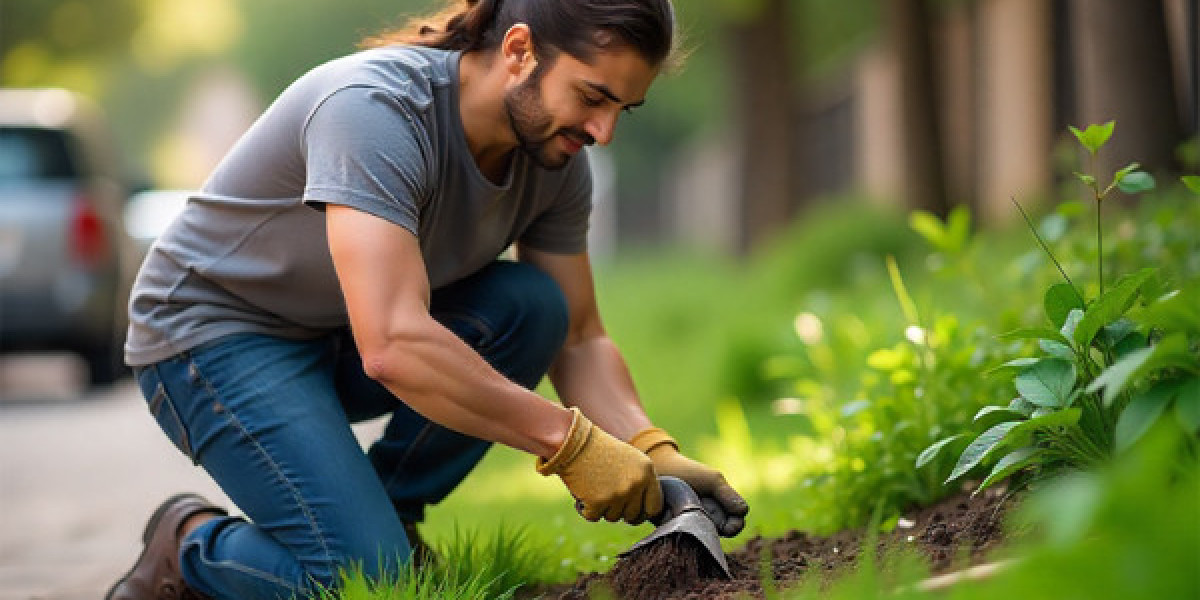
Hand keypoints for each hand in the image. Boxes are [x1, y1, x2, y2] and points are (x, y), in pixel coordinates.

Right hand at [537, 408, 662, 523]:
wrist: (575, 443)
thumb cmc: (601, 450)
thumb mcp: (630, 459)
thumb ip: (641, 482)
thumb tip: (646, 511)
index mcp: (647, 472)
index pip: (654, 507)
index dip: (643, 512)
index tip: (633, 512)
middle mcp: (636, 484)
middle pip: (633, 515)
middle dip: (620, 511)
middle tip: (608, 498)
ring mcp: (618, 494)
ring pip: (613, 517)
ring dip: (603, 508)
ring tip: (594, 488)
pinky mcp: (599, 502)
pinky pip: (594, 517)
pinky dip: (586, 509)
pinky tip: (583, 492)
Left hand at [630, 427, 748, 535]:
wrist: (660, 469)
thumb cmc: (689, 473)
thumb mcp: (712, 480)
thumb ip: (728, 496)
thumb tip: (743, 512)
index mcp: (722, 508)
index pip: (736, 525)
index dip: (735, 525)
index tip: (726, 519)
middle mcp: (709, 520)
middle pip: (722, 534)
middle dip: (716, 526)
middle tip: (703, 511)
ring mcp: (693, 526)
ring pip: (704, 538)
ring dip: (699, 527)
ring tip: (688, 511)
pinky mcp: (675, 530)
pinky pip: (685, 538)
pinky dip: (683, 529)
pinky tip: (675, 516)